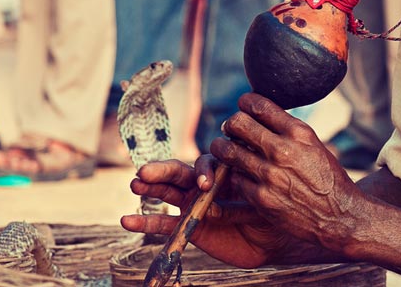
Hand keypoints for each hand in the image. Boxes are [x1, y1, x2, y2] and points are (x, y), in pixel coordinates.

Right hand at [120, 157, 294, 267]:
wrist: (273, 236)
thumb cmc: (271, 206)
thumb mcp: (262, 191)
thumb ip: (248, 181)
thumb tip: (244, 164)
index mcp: (220, 170)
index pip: (206, 164)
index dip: (204, 171)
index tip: (208, 184)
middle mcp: (203, 183)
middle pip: (179, 172)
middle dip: (162, 171)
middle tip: (145, 172)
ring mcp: (193, 203)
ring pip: (167, 192)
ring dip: (150, 188)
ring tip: (135, 184)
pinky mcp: (188, 224)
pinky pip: (164, 223)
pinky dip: (146, 221)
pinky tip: (128, 220)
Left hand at [212, 93, 369, 251]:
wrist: (340, 217)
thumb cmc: (327, 178)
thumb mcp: (314, 145)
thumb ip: (288, 130)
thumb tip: (259, 113)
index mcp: (298, 133)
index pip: (258, 105)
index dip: (245, 102)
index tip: (243, 107)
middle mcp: (282, 150)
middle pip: (237, 123)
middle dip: (230, 124)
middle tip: (230, 129)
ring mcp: (270, 175)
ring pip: (228, 150)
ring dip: (222, 147)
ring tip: (224, 148)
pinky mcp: (261, 198)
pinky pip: (234, 178)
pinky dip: (235, 174)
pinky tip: (242, 175)